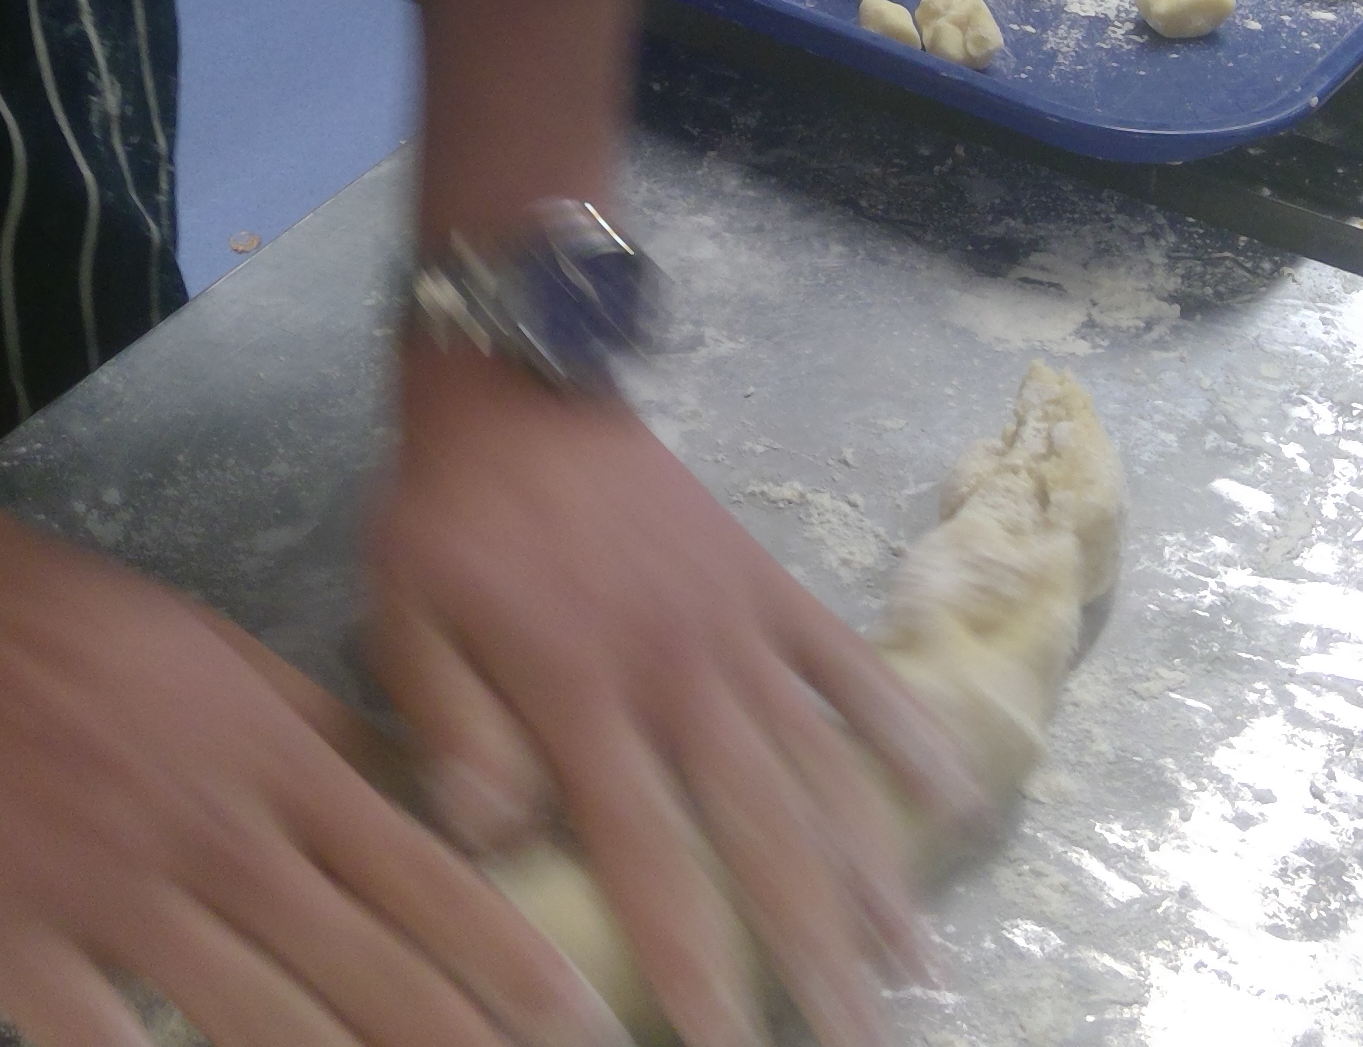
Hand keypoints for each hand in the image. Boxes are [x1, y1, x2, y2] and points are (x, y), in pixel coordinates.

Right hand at [0, 510, 620, 1046]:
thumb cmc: (73, 628)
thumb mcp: (227, 660)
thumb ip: (325, 740)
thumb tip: (428, 807)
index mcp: (277, 764)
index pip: (429, 883)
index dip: (513, 966)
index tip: (588, 1023)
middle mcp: (217, 836)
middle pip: (367, 972)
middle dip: (462, 1046)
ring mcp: (113, 896)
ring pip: (258, 1023)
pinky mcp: (13, 946)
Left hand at [367, 341, 986, 1046]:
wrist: (518, 380)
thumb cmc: (447, 517)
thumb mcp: (406, 618)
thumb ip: (453, 726)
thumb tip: (494, 837)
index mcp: (582, 696)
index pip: (650, 860)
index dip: (694, 965)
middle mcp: (680, 674)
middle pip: (763, 838)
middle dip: (813, 955)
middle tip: (858, 1038)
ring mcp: (737, 628)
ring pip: (822, 769)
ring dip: (873, 872)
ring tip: (918, 967)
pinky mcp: (770, 585)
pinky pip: (849, 668)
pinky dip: (905, 731)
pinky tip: (956, 799)